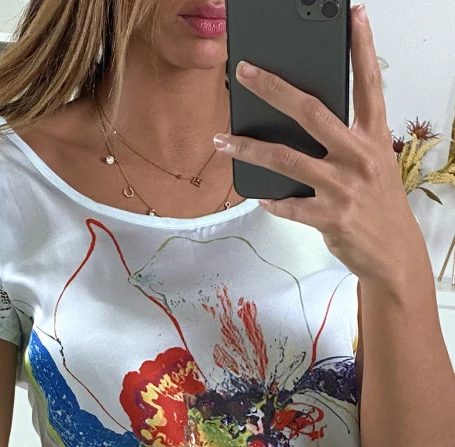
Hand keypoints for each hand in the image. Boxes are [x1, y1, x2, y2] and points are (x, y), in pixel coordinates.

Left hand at [214, 4, 429, 283]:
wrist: (393, 254)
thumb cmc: (378, 205)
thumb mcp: (372, 165)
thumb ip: (345, 143)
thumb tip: (301, 125)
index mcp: (373, 138)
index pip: (370, 85)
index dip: (362, 49)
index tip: (354, 15)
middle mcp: (359, 157)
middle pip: (311, 111)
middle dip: (273, 88)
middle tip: (245, 72)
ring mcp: (344, 187)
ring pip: (286, 159)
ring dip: (248, 148)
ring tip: (221, 141)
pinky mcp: (330, 217)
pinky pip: (289, 204)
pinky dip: (270, 200)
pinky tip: (258, 196)